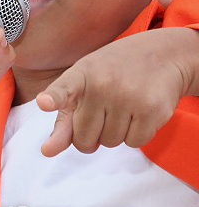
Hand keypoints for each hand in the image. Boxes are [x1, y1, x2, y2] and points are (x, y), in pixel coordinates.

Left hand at [37, 28, 195, 156]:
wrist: (163, 54)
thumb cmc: (115, 73)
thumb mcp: (85, 85)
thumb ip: (65, 119)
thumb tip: (47, 151)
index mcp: (81, 74)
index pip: (63, 88)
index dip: (53, 98)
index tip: (44, 103)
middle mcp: (103, 83)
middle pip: (84, 138)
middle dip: (92, 135)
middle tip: (103, 112)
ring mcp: (128, 96)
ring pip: (110, 143)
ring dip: (116, 133)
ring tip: (125, 105)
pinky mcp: (151, 109)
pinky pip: (134, 142)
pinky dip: (136, 134)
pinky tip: (140, 111)